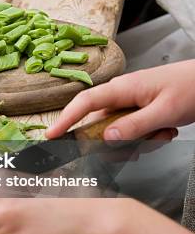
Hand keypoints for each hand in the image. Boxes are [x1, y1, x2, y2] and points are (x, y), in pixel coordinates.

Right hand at [46, 60, 194, 140]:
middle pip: (101, 125)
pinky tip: (166, 131)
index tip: (52, 135)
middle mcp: (122, 95)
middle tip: (142, 147)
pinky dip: (148, 137)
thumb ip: (135, 126)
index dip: (66, 118)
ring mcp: (131, 103)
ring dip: (140, 140)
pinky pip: (133, 130)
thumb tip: (107, 138)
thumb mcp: (164, 111)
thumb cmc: (191, 87)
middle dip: (118, 143)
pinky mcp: (140, 110)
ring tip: (164, 133)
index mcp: (122, 88)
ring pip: (119, 132)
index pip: (85, 103)